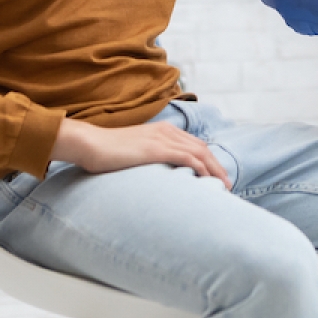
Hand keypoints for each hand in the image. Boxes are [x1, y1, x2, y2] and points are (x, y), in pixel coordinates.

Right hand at [53, 118, 230, 188]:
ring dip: (214, 170)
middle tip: (228, 185)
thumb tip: (158, 174)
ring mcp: (162, 139)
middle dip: (218, 167)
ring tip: (223, 187)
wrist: (90, 144)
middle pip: (203, 148)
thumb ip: (149, 157)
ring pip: (199, 153)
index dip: (210, 160)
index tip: (217, 177)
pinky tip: (207, 180)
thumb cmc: (106, 152)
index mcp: (163, 130)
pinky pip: (187, 157)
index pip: (195, 144)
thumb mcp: (134, 151)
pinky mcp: (156, 149)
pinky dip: (201, 168)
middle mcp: (166, 131)